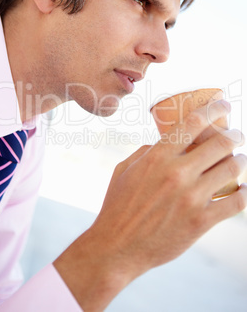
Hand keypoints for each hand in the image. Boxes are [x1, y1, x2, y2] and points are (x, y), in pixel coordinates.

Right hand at [54, 100, 246, 310]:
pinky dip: (244, 193)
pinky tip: (242, 190)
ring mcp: (191, 198)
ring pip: (231, 169)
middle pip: (219, 143)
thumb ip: (146, 151)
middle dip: (234, 135)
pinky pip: (235, 202)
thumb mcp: (124, 170)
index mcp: (157, 157)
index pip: (193, 123)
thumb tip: (166, 143)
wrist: (116, 246)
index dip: (213, 109)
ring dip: (241, 161)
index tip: (223, 105)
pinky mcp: (200, 222)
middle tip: (236, 135)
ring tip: (240, 160)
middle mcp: (177, 173)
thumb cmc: (118, 206)